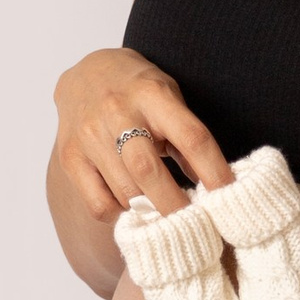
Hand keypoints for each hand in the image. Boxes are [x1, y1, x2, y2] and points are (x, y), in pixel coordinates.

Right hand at [53, 48, 231, 225]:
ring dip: (150, 211)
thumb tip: (214, 187)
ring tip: (167, 219)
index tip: (229, 197)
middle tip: (195, 225)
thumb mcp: (169, 99)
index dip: (214, 171)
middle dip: (175, 205)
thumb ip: (187, 139)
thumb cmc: (138, 91)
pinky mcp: (70, 158)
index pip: (191, 137)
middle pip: (148, 170)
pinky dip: (120, 216)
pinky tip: (132, 209)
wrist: (85, 74)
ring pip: (124, 191)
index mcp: (152, 94)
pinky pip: (98, 204)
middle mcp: (117, 112)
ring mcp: (89, 136)